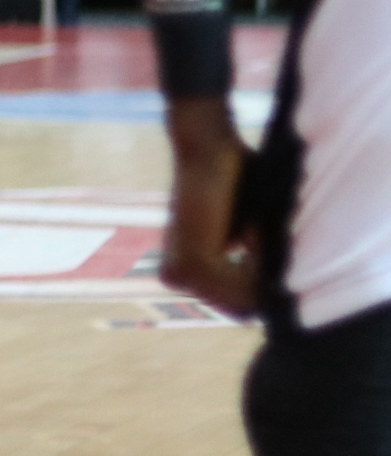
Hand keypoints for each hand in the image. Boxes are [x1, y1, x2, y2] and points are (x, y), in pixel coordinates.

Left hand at [160, 95, 257, 313]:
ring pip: (249, 298)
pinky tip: (251, 226)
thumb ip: (257, 265)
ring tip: (252, 227)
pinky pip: (248, 284)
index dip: (264, 279)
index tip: (257, 240)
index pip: (239, 305)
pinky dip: (262, 256)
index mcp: (186, 273)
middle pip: (244, 307)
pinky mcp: (194, 264)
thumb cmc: (233, 184)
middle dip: (264, 274)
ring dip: (264, 263)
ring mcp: (181, 273)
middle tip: (254, 231)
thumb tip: (279, 295)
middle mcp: (176, 277)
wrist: (207, 149)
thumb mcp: (247, 233)